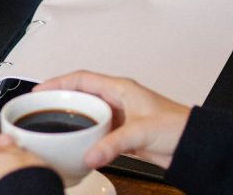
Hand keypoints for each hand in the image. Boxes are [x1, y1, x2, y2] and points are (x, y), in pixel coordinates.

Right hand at [34, 71, 190, 169]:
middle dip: (59, 100)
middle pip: (81, 94)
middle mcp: (118, 99)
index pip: (82, 78)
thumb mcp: (142, 131)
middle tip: (39, 110)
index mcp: (121, 88)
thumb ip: (113, 143)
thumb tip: (89, 154)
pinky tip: (76, 145)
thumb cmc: (177, 126)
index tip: (40, 90)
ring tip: (52, 127)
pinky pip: (96, 131)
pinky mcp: (123, 133)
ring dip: (71, 120)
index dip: (58, 82)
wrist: (193, 143)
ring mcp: (120, 116)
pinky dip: (84, 137)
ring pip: (87, 114)